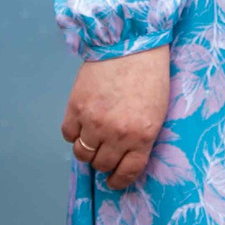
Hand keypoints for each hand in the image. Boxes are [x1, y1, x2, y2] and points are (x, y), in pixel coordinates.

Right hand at [60, 45, 171, 190]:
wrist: (131, 43)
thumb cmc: (150, 74)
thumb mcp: (157, 111)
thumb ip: (141, 136)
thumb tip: (125, 157)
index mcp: (143, 135)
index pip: (127, 172)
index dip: (118, 180)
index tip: (114, 180)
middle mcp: (117, 134)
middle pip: (101, 164)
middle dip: (104, 161)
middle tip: (105, 150)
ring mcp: (94, 122)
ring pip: (81, 153)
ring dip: (87, 149)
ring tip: (93, 137)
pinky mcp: (75, 108)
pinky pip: (68, 134)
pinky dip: (73, 132)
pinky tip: (82, 123)